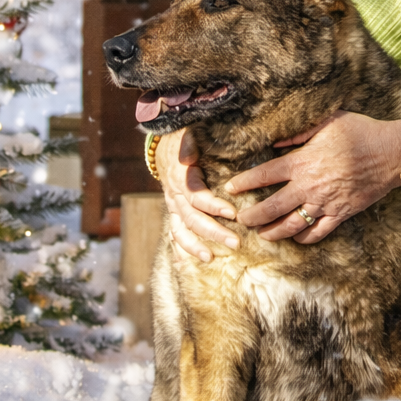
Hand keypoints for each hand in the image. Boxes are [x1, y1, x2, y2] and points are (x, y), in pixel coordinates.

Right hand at [155, 128, 239, 262]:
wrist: (164, 148)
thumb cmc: (184, 141)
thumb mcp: (187, 136)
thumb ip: (189, 144)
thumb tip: (189, 154)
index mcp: (181, 177)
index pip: (196, 196)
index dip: (213, 205)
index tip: (232, 213)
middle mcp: (175, 195)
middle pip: (192, 218)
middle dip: (214, 232)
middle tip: (236, 242)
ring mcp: (172, 207)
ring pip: (181, 230)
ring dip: (196, 247)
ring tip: (211, 258)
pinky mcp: (173, 214)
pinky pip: (174, 235)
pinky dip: (180, 250)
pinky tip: (188, 264)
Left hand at [224, 111, 400, 243]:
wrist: (392, 153)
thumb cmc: (361, 132)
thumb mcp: (329, 122)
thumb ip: (300, 132)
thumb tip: (277, 141)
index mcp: (304, 161)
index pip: (265, 175)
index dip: (244, 183)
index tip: (230, 188)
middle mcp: (310, 185)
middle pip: (272, 207)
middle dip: (252, 216)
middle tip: (241, 220)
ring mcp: (326, 202)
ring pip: (292, 225)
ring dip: (273, 232)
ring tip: (262, 235)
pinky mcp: (341, 213)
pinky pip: (318, 232)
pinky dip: (304, 238)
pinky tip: (296, 238)